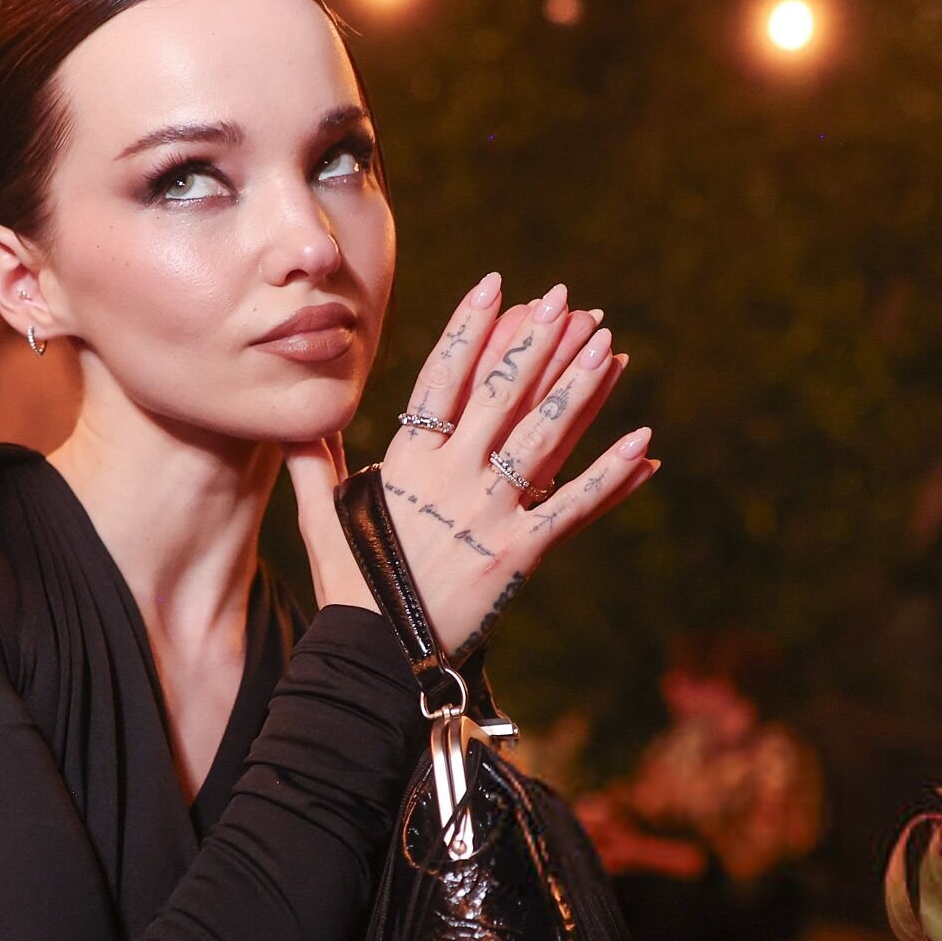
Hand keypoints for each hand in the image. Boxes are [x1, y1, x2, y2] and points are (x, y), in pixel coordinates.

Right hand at [294, 272, 658, 659]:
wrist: (375, 654)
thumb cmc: (349, 587)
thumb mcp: (323, 519)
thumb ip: (316, 466)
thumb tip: (297, 427)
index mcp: (408, 463)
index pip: (440, 378)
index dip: (469, 329)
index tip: (493, 286)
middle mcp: (450, 478)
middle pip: (500, 394)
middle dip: (534, 342)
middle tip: (565, 300)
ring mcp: (487, 514)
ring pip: (542, 437)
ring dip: (580, 389)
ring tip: (609, 345)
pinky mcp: (518, 554)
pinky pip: (573, 507)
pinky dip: (612, 477)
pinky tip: (644, 444)